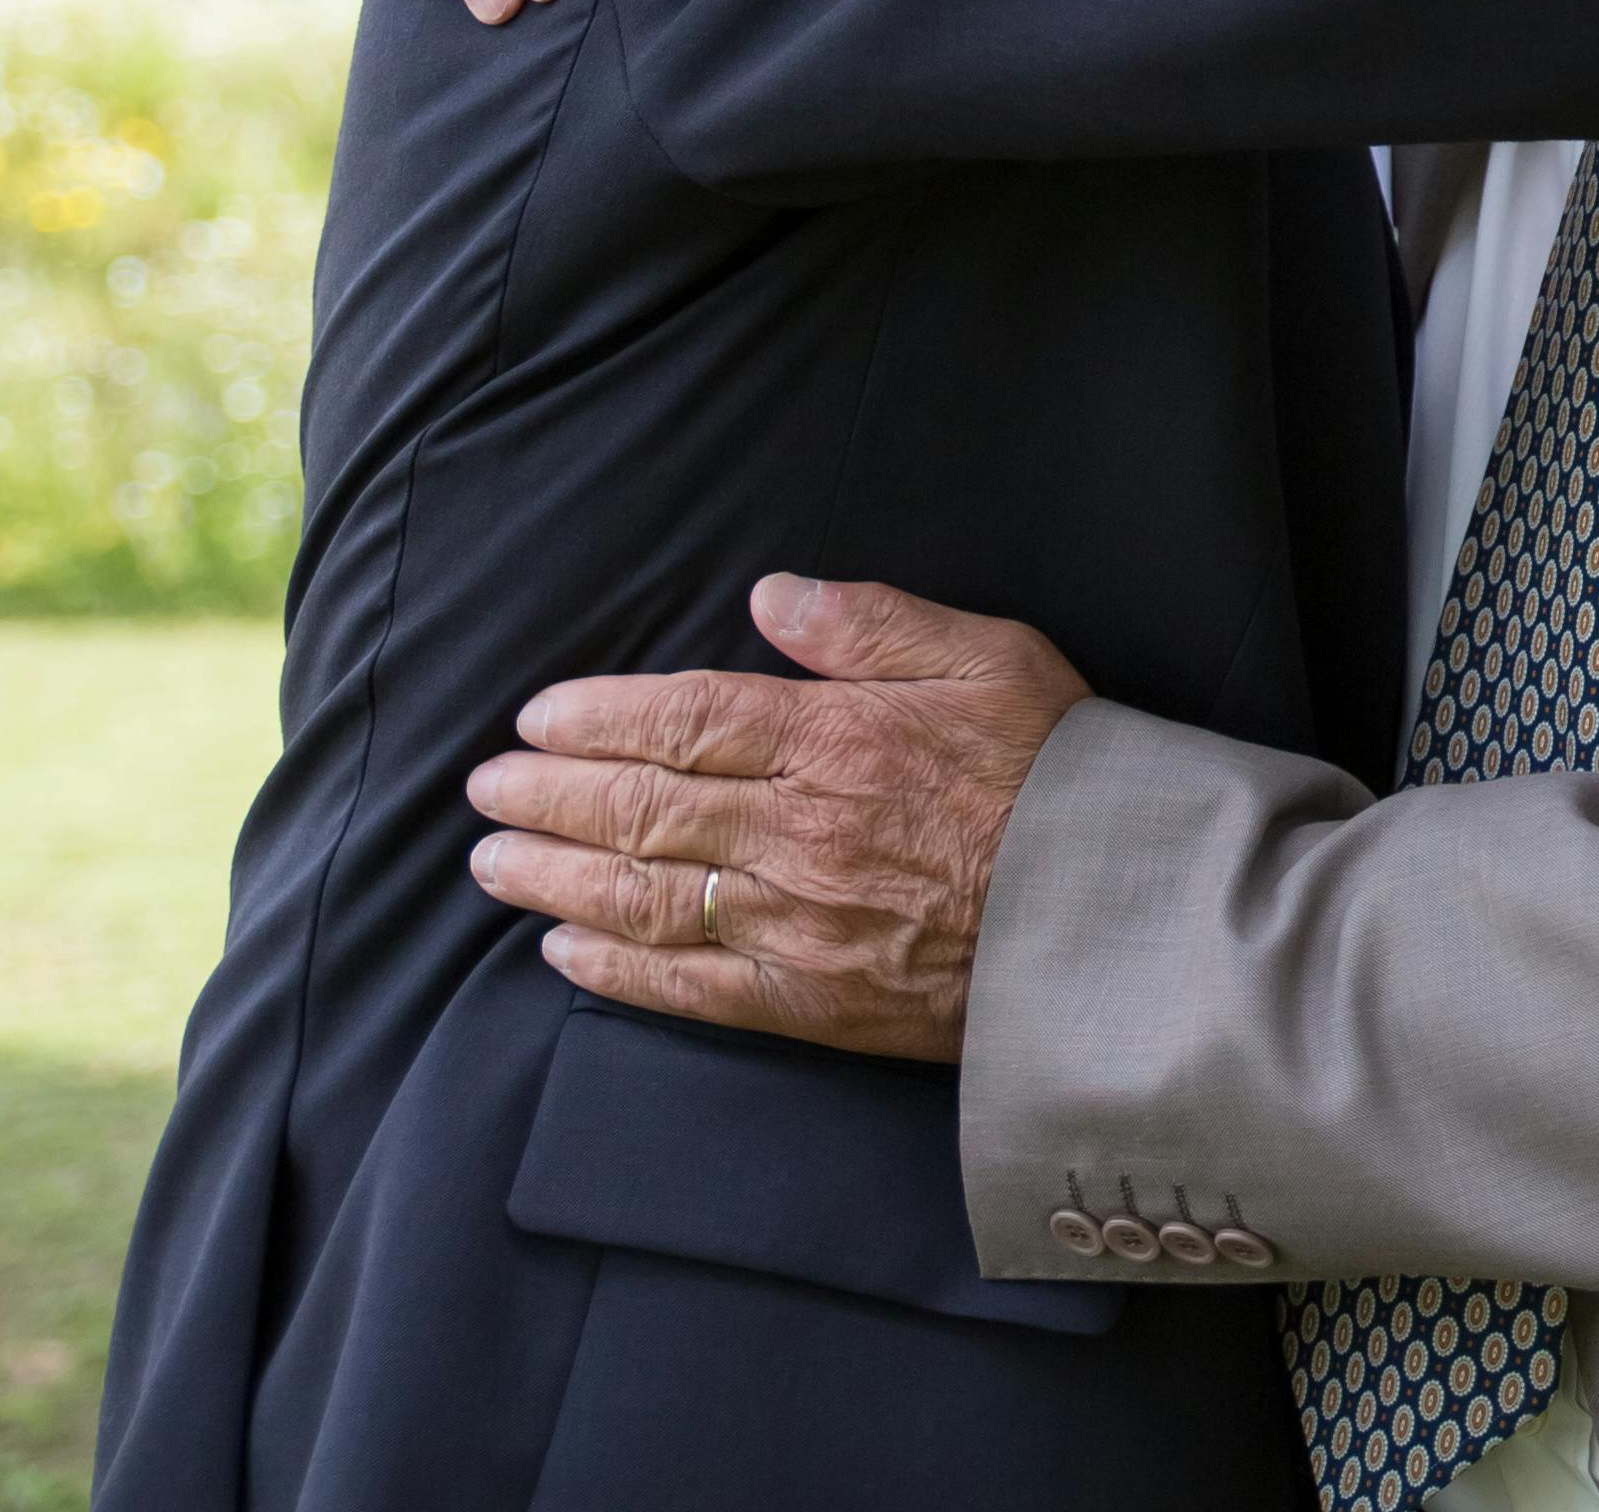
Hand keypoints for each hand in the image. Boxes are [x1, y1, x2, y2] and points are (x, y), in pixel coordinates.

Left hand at [462, 574, 1086, 1063]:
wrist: (1115, 912)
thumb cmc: (1060, 772)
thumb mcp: (989, 659)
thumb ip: (875, 625)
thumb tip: (772, 596)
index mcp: (837, 738)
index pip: (686, 719)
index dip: (598, 718)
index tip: (536, 717)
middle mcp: (799, 829)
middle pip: (643, 808)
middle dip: (549, 796)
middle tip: (482, 788)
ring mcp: (798, 923)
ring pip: (646, 896)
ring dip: (554, 878)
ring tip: (491, 864)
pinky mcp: (810, 1002)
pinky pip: (691, 987)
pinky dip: (617, 970)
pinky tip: (565, 950)